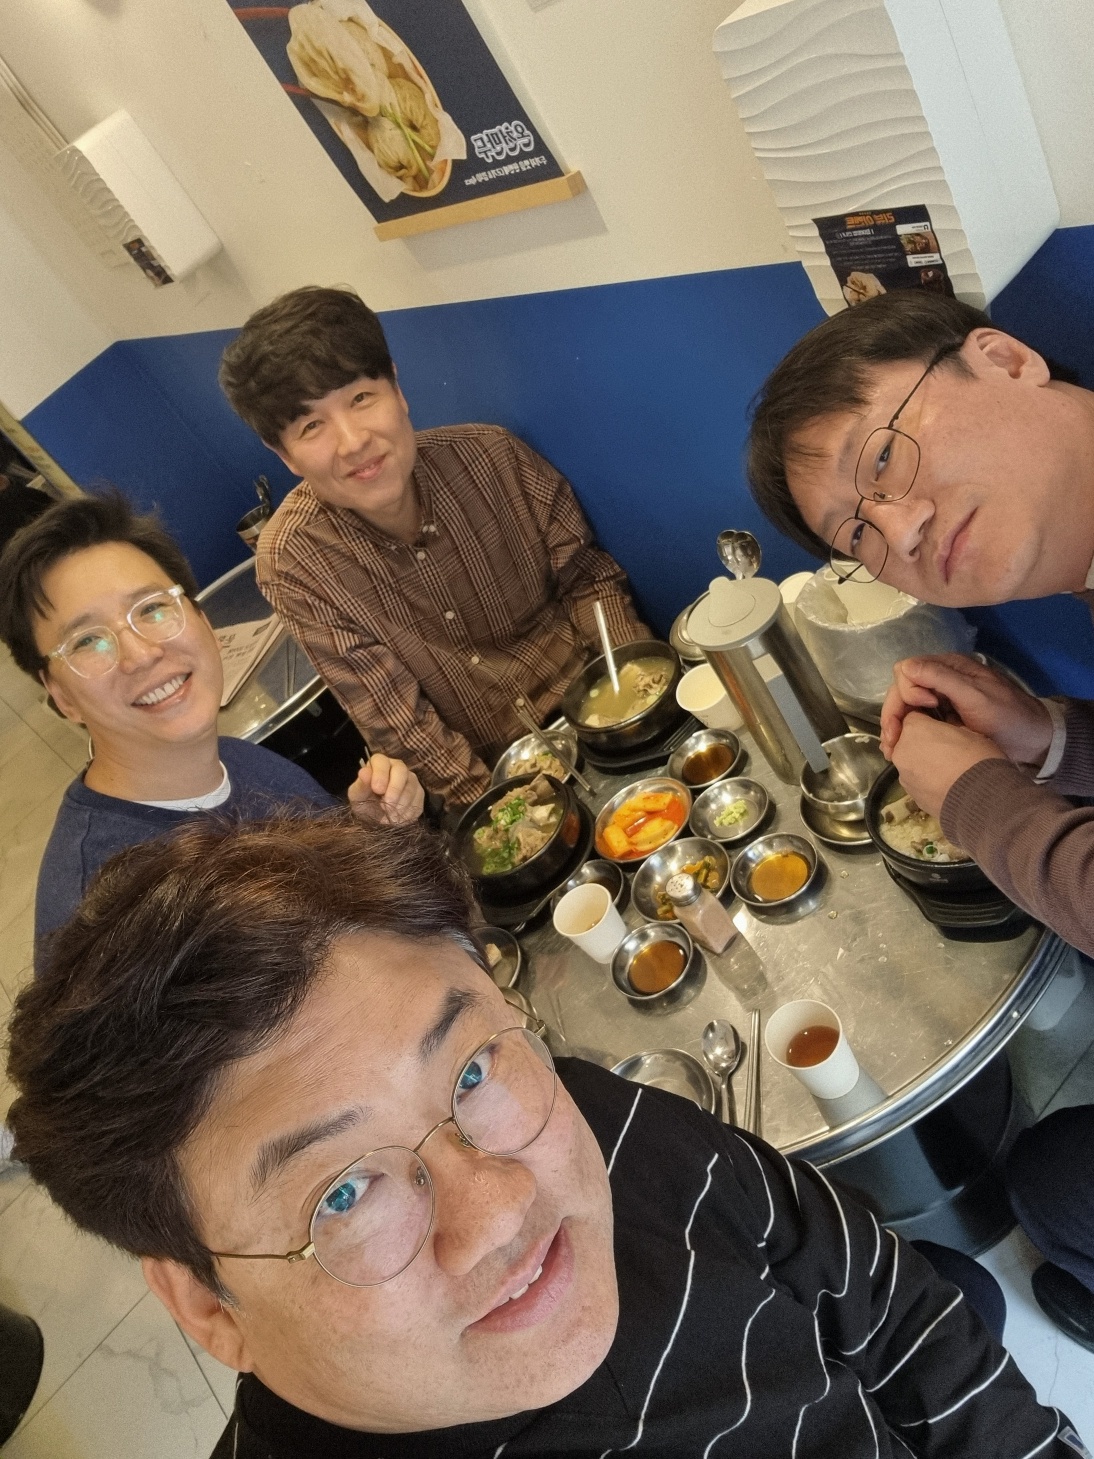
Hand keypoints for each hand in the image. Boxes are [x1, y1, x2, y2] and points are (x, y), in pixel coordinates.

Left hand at [347, 755, 424, 825]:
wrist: (376, 818)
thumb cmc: (364, 803)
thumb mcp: (357, 797)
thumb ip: (361, 785)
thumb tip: (364, 772)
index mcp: (379, 764)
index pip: (382, 762)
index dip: (380, 774)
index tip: (377, 790)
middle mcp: (397, 767)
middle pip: (401, 771)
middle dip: (394, 789)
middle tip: (386, 807)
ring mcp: (410, 780)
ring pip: (412, 787)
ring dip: (401, 805)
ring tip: (390, 818)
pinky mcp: (419, 793)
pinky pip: (418, 801)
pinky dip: (408, 813)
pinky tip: (398, 820)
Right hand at [880, 655, 1051, 766]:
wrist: (1032, 742)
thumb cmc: (1008, 717)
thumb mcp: (976, 697)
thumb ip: (943, 679)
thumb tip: (905, 666)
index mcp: (947, 668)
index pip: (906, 671)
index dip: (908, 691)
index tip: (927, 709)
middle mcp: (938, 680)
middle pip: (899, 691)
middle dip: (893, 713)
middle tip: (894, 742)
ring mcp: (937, 701)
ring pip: (902, 707)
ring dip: (894, 726)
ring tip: (893, 751)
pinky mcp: (939, 719)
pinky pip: (912, 721)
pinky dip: (903, 734)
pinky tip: (899, 750)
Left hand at [889, 712, 1006, 818]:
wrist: (980, 800)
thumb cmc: (978, 759)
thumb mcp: (969, 731)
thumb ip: (950, 725)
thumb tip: (947, 725)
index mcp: (914, 728)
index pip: (913, 715)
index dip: (928, 719)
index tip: (941, 726)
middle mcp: (901, 750)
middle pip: (907, 739)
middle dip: (922, 741)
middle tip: (946, 748)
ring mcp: (903, 775)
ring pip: (910, 761)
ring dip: (923, 761)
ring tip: (947, 770)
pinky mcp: (910, 795)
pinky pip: (916, 780)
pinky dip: (926, 779)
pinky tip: (945, 784)